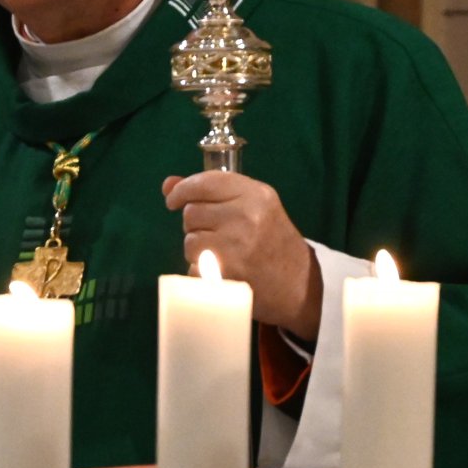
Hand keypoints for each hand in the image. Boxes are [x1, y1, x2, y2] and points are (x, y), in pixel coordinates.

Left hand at [162, 172, 321, 335]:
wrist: (299, 284)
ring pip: (189, 241)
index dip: (182, 190)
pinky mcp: (227, 275)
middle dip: (195, 223)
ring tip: (221, 254)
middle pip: (191, 212)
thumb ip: (212, 191)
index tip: (172, 200)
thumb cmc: (273, 240)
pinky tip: (221, 271)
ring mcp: (236, 248)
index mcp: (255, 195)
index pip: (205, 182)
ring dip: (196, 249)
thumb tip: (168, 185)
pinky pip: (192, 267)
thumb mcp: (254, 206)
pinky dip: (199, 271)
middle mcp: (246, 217)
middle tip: (214, 233)